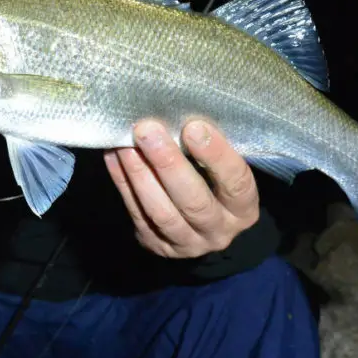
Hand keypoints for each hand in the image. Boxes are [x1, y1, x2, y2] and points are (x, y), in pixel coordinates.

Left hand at [103, 119, 259, 258]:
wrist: (202, 223)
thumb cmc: (215, 181)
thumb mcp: (225, 169)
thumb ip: (210, 149)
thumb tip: (179, 112)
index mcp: (243, 209)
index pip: (236, 183)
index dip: (216, 155)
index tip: (193, 126)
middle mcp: (219, 231)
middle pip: (193, 201)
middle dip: (168, 163)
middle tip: (148, 130)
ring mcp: (187, 243)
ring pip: (161, 212)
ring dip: (140, 174)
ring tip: (125, 143)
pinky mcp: (156, 245)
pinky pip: (136, 213)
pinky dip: (123, 182)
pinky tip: (114, 156)